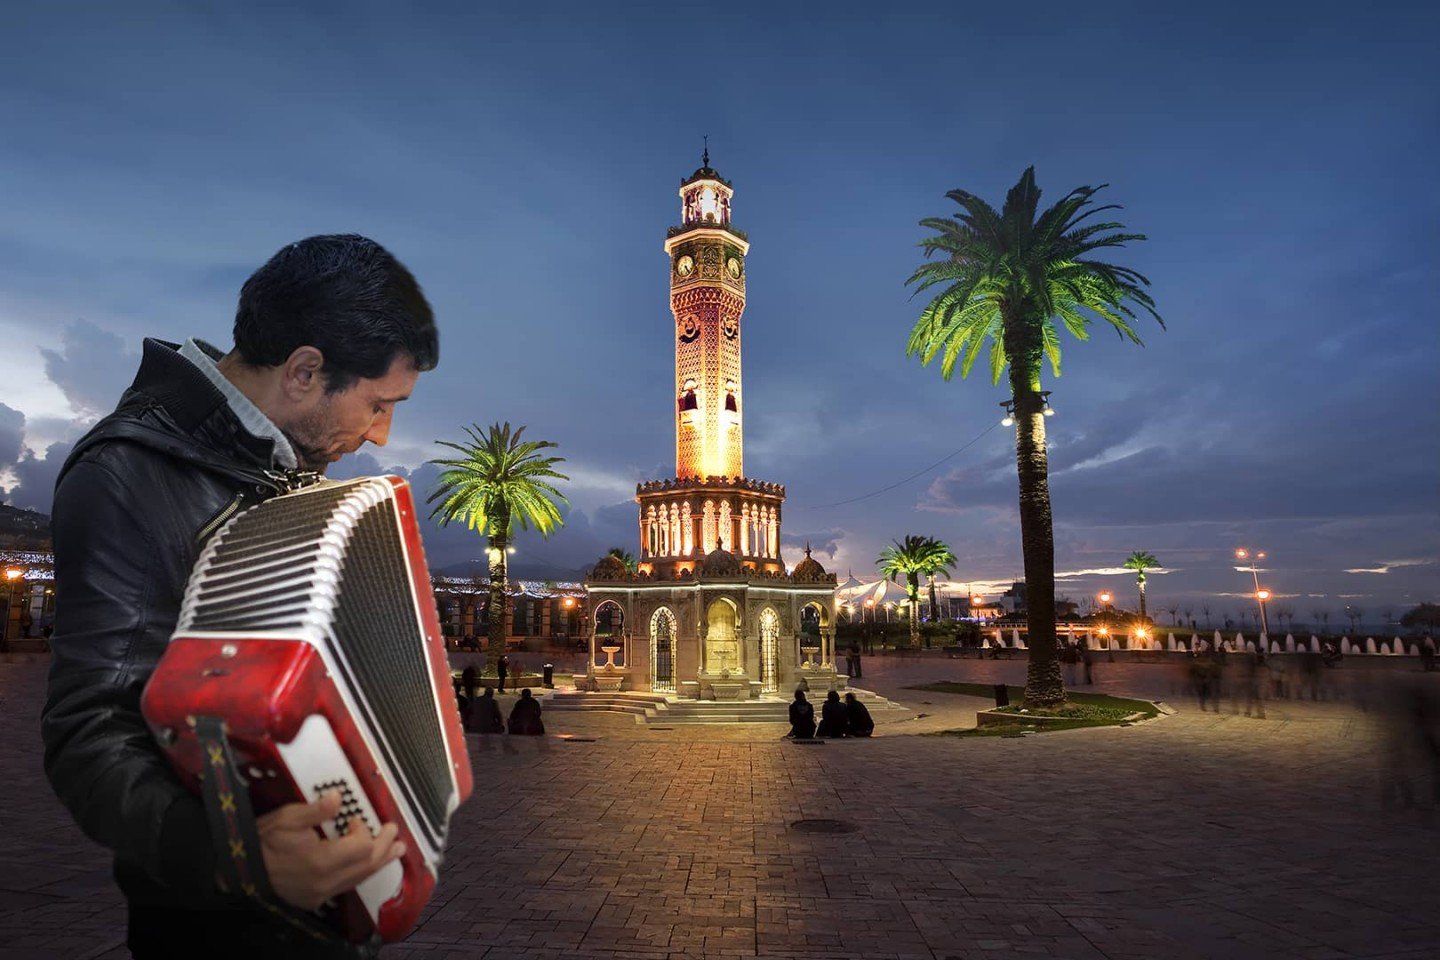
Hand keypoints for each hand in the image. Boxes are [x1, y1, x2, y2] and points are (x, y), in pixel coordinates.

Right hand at [257, 791, 403, 911]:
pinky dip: (361, 873)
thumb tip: (338, 797)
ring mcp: (321, 893)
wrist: (240, 872)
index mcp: (322, 861)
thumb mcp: (286, 818)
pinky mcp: (315, 899)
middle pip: (366, 865)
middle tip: (395, 833)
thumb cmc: (263, 842)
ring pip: (359, 879)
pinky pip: (346, 886)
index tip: (355, 819)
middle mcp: (326, 882)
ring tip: (394, 852)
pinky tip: (366, 866)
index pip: (361, 847)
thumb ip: (316, 810)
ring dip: (379, 863)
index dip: (364, 831)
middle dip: (384, 847)